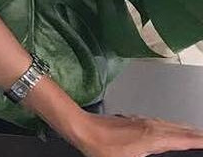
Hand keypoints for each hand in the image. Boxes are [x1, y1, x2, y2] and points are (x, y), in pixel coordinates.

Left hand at [72, 111, 202, 156]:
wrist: (82, 128)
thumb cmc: (101, 146)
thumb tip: (156, 156)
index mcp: (154, 137)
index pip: (187, 139)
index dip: (201, 140)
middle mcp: (152, 126)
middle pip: (184, 130)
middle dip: (198, 135)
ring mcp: (144, 121)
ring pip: (173, 125)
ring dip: (187, 130)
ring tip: (197, 135)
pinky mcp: (136, 120)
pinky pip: (162, 123)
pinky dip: (174, 127)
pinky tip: (171, 130)